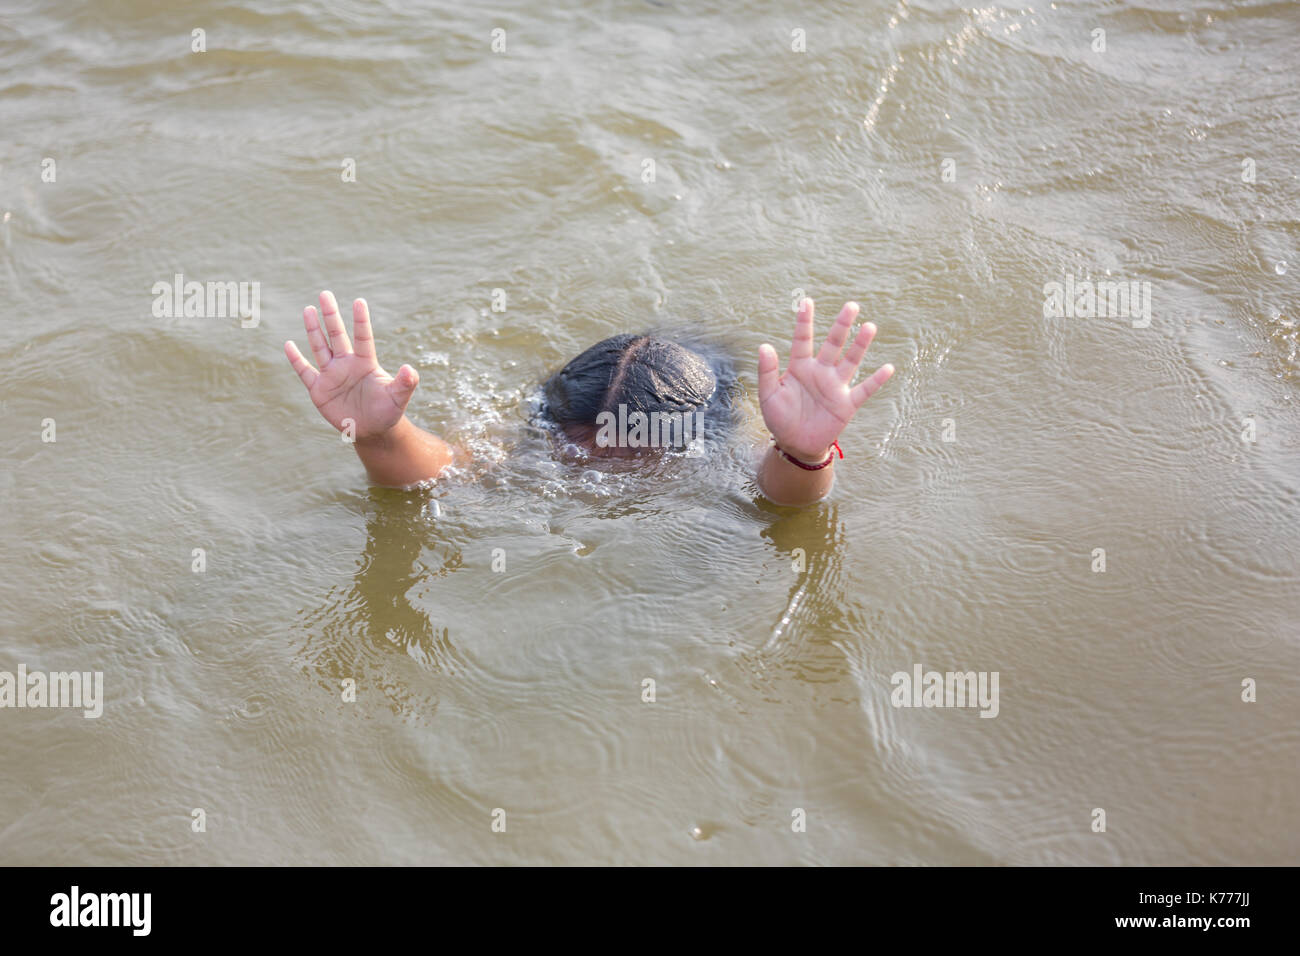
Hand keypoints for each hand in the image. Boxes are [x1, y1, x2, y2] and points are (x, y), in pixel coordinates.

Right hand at [284, 291, 418, 439]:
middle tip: (325, 294)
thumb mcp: (398, 398)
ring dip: (313, 329)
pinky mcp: (319, 389)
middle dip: (331, 315)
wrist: (372, 430)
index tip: (359, 301)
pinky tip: (288, 344)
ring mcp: (331, 375)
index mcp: (366, 363)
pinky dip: (296, 359)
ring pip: (320, 347)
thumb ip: (405, 383)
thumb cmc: (388, 412)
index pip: (362, 337)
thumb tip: (411, 369)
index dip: (360, 320)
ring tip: (308, 309)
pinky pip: (305, 371)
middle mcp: (347, 364)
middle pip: (337, 335)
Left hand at [758, 298, 893, 461]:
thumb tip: (764, 346)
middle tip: (851, 305)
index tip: (806, 301)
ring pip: (850, 361)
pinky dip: (876, 380)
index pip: (803, 340)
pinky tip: (888, 368)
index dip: (805, 321)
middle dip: (842, 325)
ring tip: (869, 326)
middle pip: (833, 344)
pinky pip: (864, 389)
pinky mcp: (847, 404)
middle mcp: (820, 372)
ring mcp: (835, 386)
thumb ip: (766, 371)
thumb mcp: (768, 395)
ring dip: (860, 345)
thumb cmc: (779, 418)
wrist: (795, 444)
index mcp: (800, 367)